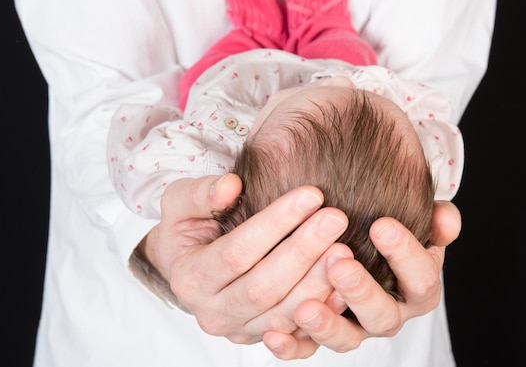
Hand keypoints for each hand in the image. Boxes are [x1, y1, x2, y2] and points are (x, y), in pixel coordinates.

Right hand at [139, 174, 350, 343]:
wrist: (189, 263)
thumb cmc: (190, 227)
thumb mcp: (180, 202)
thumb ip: (200, 193)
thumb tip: (231, 186)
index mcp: (189, 278)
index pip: (237, 252)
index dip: (275, 223)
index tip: (312, 194)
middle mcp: (212, 312)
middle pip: (264, 287)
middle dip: (303, 251)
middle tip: (336, 218)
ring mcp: (239, 330)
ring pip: (283, 315)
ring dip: (318, 283)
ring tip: (345, 248)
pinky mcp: (263, 338)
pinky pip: (297, 336)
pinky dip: (323, 314)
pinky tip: (343, 288)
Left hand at [262, 200, 461, 358]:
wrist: (363, 250)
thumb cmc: (387, 234)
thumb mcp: (416, 222)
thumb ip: (434, 219)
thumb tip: (446, 219)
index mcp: (417, 287)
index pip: (421, 277)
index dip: (405, 253)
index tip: (381, 225)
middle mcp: (389, 314)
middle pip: (383, 316)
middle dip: (362, 291)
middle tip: (339, 264)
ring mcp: (356, 330)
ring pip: (347, 340)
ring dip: (327, 325)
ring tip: (305, 307)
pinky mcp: (324, 338)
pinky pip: (309, 351)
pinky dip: (291, 346)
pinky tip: (273, 334)